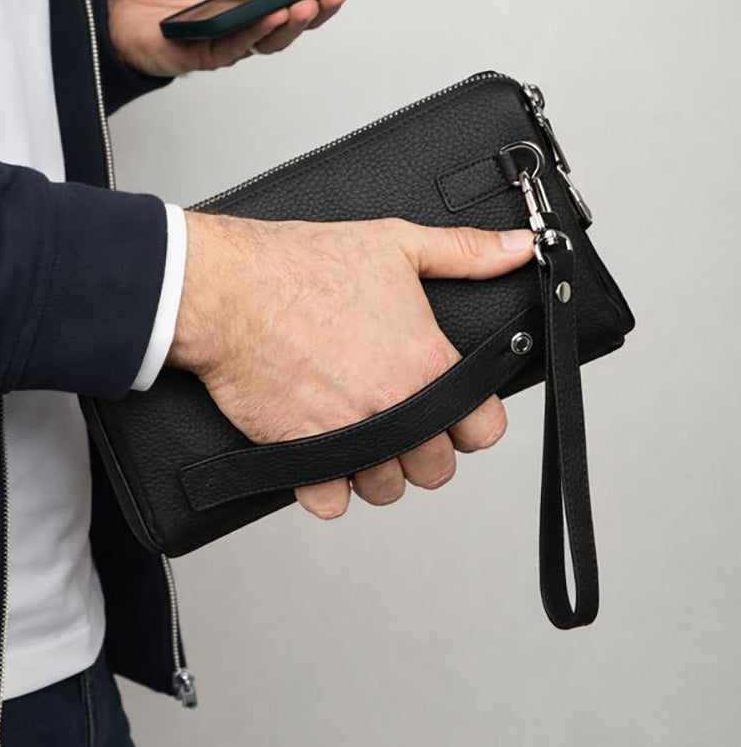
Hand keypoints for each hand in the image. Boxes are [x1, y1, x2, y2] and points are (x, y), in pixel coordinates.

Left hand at [107, 0, 350, 76]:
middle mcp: (248, 12)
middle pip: (295, 20)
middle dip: (318, 8)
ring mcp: (231, 35)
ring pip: (271, 39)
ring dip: (291, 25)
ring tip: (301, 7)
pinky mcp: (208, 54)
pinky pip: (237, 46)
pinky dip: (254, 34)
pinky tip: (267, 18)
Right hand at [168, 214, 534, 519]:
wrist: (227, 290)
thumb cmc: (301, 265)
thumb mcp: (394, 244)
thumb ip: (464, 253)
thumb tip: (519, 249)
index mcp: (427, 363)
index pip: (484, 431)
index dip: (470, 421)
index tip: (449, 410)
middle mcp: (395, 406)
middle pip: (435, 469)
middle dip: (420, 450)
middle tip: (394, 418)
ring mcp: (349, 435)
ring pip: (385, 489)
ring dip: (373, 469)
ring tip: (355, 433)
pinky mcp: (302, 454)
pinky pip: (330, 502)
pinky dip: (326, 488)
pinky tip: (321, 456)